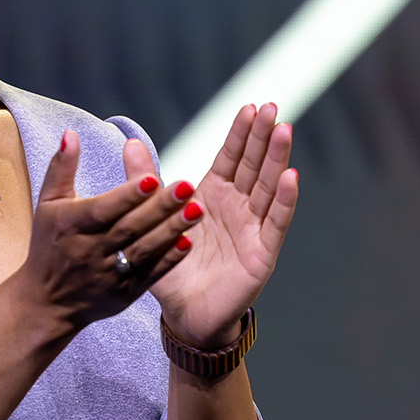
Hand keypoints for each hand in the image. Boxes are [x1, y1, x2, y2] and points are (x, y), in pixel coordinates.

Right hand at [16, 129, 206, 331]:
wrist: (46, 302)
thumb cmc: (49, 243)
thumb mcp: (48, 203)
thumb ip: (61, 167)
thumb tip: (71, 132)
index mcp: (71, 225)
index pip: (102, 209)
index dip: (126, 195)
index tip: (152, 178)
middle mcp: (89, 251)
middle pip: (128, 228)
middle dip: (159, 208)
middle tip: (187, 186)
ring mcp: (108, 275)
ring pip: (143, 251)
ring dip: (171, 231)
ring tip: (197, 210)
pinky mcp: (124, 294)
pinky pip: (149, 276)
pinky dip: (168, 260)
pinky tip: (188, 242)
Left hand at [146, 103, 298, 348]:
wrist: (184, 314)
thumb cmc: (172, 265)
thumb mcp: (154, 218)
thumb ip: (144, 181)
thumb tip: (130, 142)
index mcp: (213, 196)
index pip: (230, 157)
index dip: (240, 133)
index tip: (249, 105)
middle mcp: (238, 208)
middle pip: (253, 165)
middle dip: (262, 136)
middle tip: (272, 106)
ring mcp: (253, 229)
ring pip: (267, 187)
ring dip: (277, 159)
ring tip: (283, 130)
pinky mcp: (261, 253)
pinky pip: (274, 223)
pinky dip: (283, 201)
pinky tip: (290, 177)